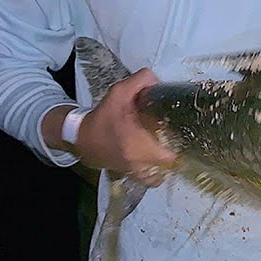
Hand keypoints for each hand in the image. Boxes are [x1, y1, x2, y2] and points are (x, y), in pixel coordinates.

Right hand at [74, 68, 176, 186]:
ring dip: (163, 164)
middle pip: (168, 166)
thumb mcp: (119, 92)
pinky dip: (154, 172)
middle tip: (171, 136)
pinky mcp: (129, 176)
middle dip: (173, 152)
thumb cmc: (103, 117)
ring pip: (159, 176)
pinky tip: (152, 157)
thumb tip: (158, 82)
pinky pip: (149, 179)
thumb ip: (141, 81)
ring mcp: (134, 174)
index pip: (171, 155)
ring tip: (163, 148)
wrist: (81, 137)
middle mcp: (139, 165)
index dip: (179, 143)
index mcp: (139, 146)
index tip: (178, 130)